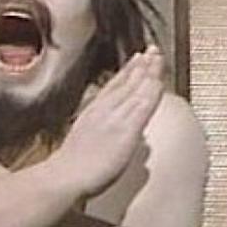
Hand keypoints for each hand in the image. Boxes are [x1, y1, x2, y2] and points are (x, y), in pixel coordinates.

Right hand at [52, 46, 164, 197]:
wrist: (66, 175)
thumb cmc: (70, 167)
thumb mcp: (81, 141)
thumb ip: (95, 133)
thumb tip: (106, 134)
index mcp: (92, 112)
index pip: (113, 86)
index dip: (127, 71)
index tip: (137, 59)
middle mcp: (104, 108)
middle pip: (126, 81)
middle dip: (140, 65)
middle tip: (151, 51)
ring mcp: (116, 116)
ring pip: (136, 88)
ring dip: (149, 71)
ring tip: (158, 57)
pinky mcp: (127, 128)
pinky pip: (144, 104)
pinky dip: (152, 90)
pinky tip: (160, 80)